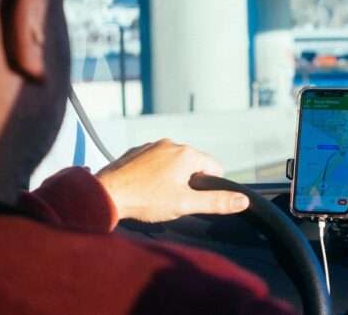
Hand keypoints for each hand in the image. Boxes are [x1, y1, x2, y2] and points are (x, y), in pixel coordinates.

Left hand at [95, 139, 249, 222]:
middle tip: (171, 199)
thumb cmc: (145, 200)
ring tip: (155, 195)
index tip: (190, 199)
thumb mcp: (185, 204)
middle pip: (194, 164)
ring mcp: (152, 145)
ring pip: (173, 162)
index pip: (214, 168)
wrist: (105, 195)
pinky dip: (153, 173)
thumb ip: (216, 202)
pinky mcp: (136, 151)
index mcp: (187, 154)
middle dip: (188, 181)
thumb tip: (243, 201)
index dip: (207, 187)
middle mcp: (171, 143)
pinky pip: (154, 161)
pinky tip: (143, 187)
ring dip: (171, 176)